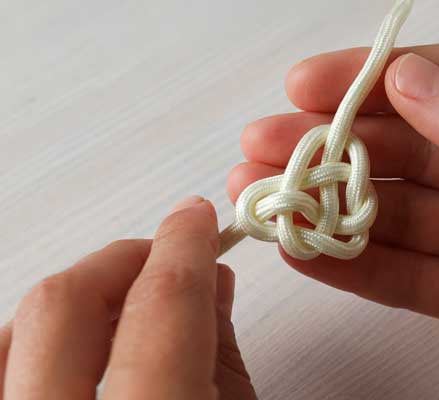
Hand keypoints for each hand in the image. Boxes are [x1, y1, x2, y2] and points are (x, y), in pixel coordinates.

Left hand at [0, 197, 256, 399]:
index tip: (197, 220)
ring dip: (74, 299)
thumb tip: (212, 284)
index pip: (160, 306)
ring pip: (11, 330)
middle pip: (65, 305)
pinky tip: (77, 346)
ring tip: (125, 305)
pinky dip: (33, 339)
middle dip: (125, 260)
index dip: (184, 248)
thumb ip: (224, 359)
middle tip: (168, 257)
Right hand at [228, 44, 438, 398]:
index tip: (308, 85)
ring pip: (396, 215)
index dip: (375, 78)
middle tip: (264, 147)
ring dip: (327, 209)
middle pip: (408, 149)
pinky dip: (352, 265)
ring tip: (266, 201)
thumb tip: (412, 79)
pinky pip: (405, 274)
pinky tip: (303, 251)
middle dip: (331, 146)